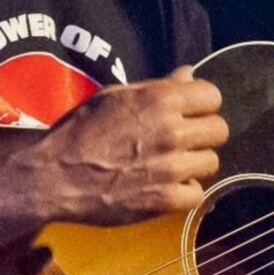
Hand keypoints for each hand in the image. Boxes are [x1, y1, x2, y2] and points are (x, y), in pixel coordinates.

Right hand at [17, 66, 229, 224]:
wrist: (54, 175)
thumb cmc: (78, 130)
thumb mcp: (114, 96)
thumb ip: (156, 87)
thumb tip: (189, 74)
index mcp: (159, 99)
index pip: (212, 95)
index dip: (202, 103)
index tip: (189, 111)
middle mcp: (172, 131)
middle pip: (219, 130)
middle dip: (203, 133)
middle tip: (183, 140)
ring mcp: (171, 167)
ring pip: (211, 162)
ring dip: (194, 163)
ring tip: (171, 164)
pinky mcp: (165, 200)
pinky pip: (197, 194)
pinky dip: (184, 192)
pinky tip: (166, 186)